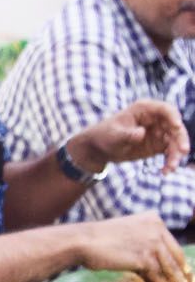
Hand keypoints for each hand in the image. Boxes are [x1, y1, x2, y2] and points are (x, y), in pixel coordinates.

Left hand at [69, 99, 188, 172]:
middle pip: (175, 127)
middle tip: (182, 151)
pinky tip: (165, 171)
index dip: (173, 117)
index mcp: (144, 109)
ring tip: (171, 168)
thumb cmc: (104, 136)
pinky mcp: (158, 145)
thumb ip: (127, 134)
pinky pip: (170, 152)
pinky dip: (170, 161)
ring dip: (176, 154)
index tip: (176, 127)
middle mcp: (155, 119)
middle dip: (180, 138)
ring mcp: (158, 132)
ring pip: (175, 141)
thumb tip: (141, 133)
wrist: (99, 149)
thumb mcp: (113, 135)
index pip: (165, 109)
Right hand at [75, 212, 188, 281]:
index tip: (181, 274)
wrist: (83, 241)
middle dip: (180, 275)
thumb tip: (156, 262)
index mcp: (154, 220)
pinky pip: (158, 277)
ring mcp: (152, 244)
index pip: (173, 246)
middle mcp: (157, 230)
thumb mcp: (127, 233)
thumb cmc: (99, 238)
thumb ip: (144, 242)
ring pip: (170, 269)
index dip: (178, 263)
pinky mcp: (145, 259)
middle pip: (176, 258)